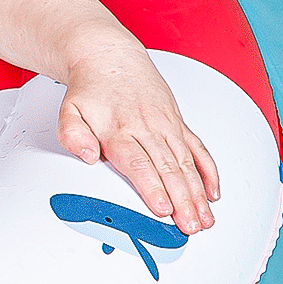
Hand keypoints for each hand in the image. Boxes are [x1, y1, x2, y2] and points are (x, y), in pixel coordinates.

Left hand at [58, 44, 220, 234]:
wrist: (111, 57)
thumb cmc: (91, 90)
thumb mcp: (69, 111)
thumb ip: (72, 135)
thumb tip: (88, 155)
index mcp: (119, 129)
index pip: (138, 164)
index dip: (152, 188)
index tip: (162, 209)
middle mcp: (147, 128)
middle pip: (167, 169)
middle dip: (182, 201)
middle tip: (190, 226)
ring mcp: (166, 126)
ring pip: (186, 164)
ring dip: (197, 194)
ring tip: (205, 220)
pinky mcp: (178, 124)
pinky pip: (198, 149)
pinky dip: (208, 172)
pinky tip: (213, 193)